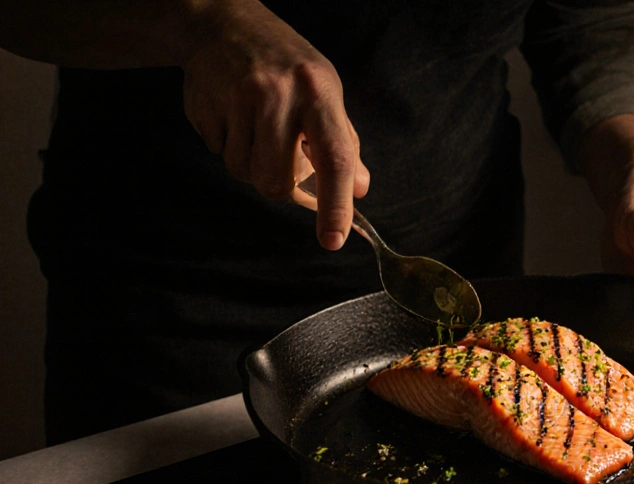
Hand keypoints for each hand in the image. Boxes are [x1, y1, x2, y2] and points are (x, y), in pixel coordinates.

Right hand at [179, 0, 368, 249]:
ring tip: (256, 128)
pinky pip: (218, 153)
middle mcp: (278, 94)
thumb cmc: (286, 65)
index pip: (334, 158)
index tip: (333, 240)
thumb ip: (344, 142)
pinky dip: (228, 144)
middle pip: (276, 181)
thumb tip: (360, 188)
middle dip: (279, 183)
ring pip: (244, 172)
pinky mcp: (205, 105)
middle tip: (282, 157)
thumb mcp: (326, 92)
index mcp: (319, 93)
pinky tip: (232, 115)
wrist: (222, 25)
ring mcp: (237, 98)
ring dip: (251, 163)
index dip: (335, 205)